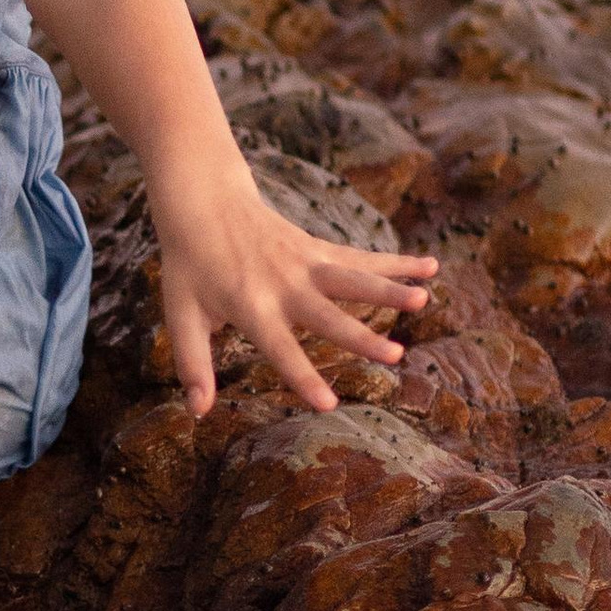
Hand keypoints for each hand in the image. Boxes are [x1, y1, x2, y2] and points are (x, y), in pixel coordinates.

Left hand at [153, 167, 434, 417]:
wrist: (202, 198)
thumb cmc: (189, 266)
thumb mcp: (180, 314)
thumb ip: (192, 363)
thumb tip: (198, 412)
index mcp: (250, 306)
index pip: (279, 348)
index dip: (302, 377)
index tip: (328, 404)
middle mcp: (283, 284)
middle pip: (327, 314)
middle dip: (361, 337)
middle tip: (395, 357)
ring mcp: (304, 262)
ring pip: (353, 277)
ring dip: (389, 288)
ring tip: (424, 299)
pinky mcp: (317, 247)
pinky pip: (361, 257)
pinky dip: (396, 261)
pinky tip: (430, 267)